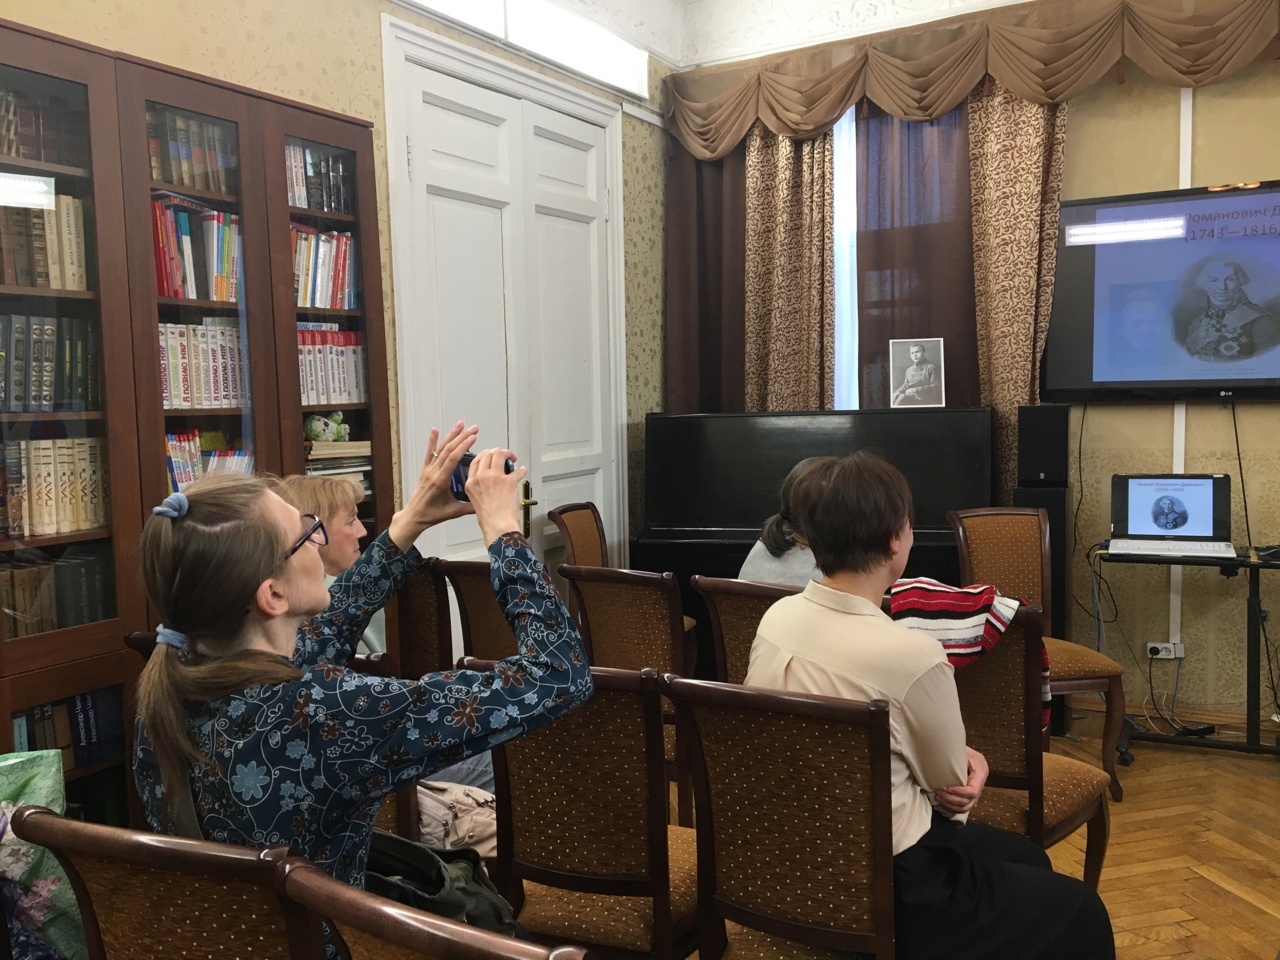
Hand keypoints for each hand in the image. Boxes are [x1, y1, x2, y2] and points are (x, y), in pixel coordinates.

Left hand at [388, 422, 478, 552]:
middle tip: (474, 428)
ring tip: (460, 424)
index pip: (453, 459)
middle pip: (448, 450)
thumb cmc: (432, 515)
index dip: (463, 446)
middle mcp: (434, 472)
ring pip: (440, 449)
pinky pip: (429, 453)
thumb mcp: (454, 512)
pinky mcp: (425, 470)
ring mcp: (428, 470)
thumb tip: (487, 502)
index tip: (473, 437)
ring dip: (451, 436)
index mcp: (441, 480)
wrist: (414, 516)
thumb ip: (470, 507)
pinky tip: (435, 430)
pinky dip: (432, 441)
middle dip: (462, 437)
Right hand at [466, 447, 527, 545]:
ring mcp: (494, 477)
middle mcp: (480, 477)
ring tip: (512, 458)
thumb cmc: (488, 518)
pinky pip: (516, 471)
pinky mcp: (508, 481)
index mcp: (471, 482)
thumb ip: (480, 486)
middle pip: (487, 454)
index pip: (475, 461)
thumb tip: (491, 477)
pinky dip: (521, 470)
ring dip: (508, 453)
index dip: (484, 454)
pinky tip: (522, 470)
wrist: (498, 526)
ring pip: (500, 455)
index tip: (490, 454)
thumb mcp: (475, 499)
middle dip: (497, 451)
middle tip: (503, 454)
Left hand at [934, 746, 988, 815]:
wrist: (961, 749)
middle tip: (937, 794)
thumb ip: (956, 756)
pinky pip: (962, 807)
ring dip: (950, 805)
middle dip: (952, 800)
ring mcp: (975, 791)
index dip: (960, 792)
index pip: (973, 790)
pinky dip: (951, 807)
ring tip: (937, 798)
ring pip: (966, 807)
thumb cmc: (959, 746)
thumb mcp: (961, 748)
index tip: (946, 788)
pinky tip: (940, 801)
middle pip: (969, 801)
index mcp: (981, 772)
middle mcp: (980, 784)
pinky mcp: (968, 795)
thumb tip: (940, 760)